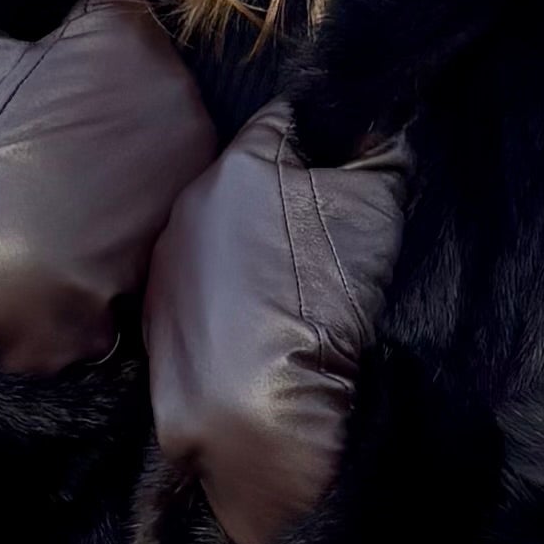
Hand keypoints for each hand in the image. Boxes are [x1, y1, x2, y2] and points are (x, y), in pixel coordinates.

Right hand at [0, 0, 217, 374]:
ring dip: (136, 134)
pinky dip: (151, 178)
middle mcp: (173, 69)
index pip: (111, 7)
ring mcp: (194, 131)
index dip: (82, 36)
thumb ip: (4, 46)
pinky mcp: (200, 187)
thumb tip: (6, 45)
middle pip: (145, 63)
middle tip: (72, 126)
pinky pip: (175, 166)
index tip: (62, 66)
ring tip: (91, 172)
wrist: (26, 265)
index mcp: (121, 25)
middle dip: (114, 86)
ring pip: (164, 115)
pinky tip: (112, 203)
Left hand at [144, 101, 408, 543]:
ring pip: (221, 239)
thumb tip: (385, 125)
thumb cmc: (318, 303)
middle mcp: (185, 210)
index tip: (359, 170)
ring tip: (299, 295)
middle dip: (289, 195)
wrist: (260, 420)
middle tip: (335, 237)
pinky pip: (203, 296)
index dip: (331, 138)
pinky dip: (231, 303)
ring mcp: (166, 273)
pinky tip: (264, 334)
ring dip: (255, 251)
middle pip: (248, 181)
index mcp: (235, 166)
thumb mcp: (375, 211)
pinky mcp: (158, 331)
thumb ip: (382, 154)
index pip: (286, 122)